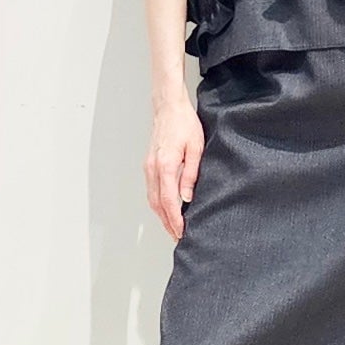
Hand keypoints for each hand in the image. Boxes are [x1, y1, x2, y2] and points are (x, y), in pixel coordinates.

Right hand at [145, 90, 204, 241]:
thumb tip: (187, 197)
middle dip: (167, 223)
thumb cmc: (184, 123)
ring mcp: (148, 167)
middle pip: (157, 205)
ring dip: (161, 215)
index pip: (168, 201)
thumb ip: (191, 174)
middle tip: (178, 237)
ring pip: (152, 199)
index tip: (181, 232)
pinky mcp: (148, 165)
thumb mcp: (196, 148)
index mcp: (165, 165)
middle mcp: (152, 169)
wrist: (168, 107)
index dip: (174, 220)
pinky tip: (167, 209)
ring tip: (173, 227)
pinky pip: (151, 190)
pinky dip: (158, 203)